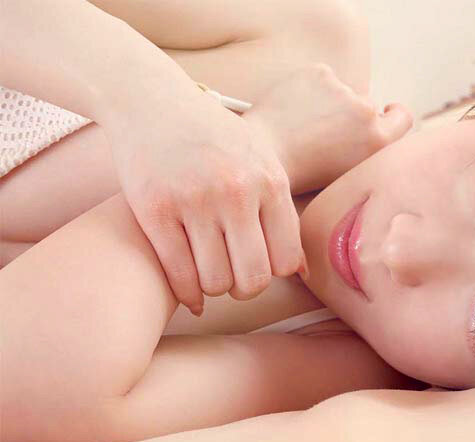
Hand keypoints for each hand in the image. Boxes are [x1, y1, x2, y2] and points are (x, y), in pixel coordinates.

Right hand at [104, 89, 303, 315]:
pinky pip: (178, 273)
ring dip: (212, 289)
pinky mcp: (155, 209)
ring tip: (208, 274)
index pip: (286, 259)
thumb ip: (282, 214)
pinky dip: (185, 292)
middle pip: (253, 278)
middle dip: (243, 289)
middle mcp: (237, 191)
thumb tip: (304, 272)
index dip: (271, 272)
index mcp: (270, 181)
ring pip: (215, 281)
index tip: (256, 264)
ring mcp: (195, 200)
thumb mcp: (260, 163)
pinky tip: (187, 290)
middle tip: (232, 279)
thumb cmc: (214, 139)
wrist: (154, 101)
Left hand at [242, 63, 413, 194]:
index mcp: (378, 141)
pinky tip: (294, 109)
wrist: (262, 156)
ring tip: (303, 125)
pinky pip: (322, 78)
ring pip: (342, 91)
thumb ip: (367, 150)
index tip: (384, 113)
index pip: (403, 117)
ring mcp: (343, 90)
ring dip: (328, 102)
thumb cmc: (300, 173)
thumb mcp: (347, 174)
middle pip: (368, 106)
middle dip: (350, 115)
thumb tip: (372, 130)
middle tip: (323, 133)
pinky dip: (310, 88)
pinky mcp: (320, 73)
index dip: (393, 115)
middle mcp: (366, 112)